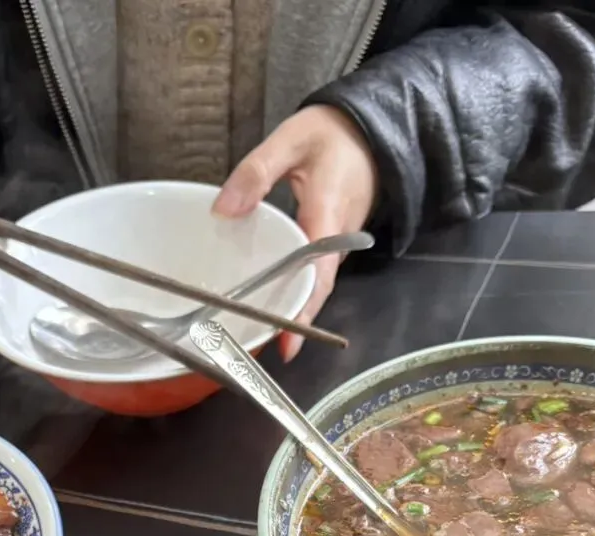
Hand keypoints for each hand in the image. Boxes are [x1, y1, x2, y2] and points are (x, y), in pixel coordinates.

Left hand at [214, 105, 378, 359]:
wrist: (371, 130)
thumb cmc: (332, 134)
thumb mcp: (290, 140)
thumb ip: (256, 172)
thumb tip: (223, 210)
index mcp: (328, 218)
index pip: (317, 275)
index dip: (302, 312)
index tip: (286, 343)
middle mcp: (337, 242)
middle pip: (312, 292)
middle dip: (287, 321)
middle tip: (251, 348)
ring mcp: (335, 247)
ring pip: (310, 287)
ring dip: (286, 309)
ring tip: (249, 333)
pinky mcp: (329, 247)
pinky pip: (309, 275)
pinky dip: (288, 289)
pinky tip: (262, 298)